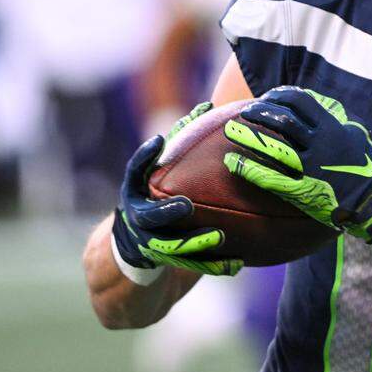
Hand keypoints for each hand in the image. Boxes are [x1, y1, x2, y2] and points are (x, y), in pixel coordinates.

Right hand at [113, 105, 242, 275]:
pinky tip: (237, 264)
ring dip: (193, 242)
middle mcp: (137, 217)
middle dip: (167, 211)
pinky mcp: (164, 263)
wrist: (134, 250)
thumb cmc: (159, 196)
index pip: (135, 171)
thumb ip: (181, 145)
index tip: (160, 141)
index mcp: (136, 190)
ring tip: (218, 237)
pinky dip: (213, 265)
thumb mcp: (163, 173)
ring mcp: (148, 243)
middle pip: (149, 216)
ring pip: (169, 247)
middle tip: (186, 206)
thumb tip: (210, 105)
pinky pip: (191, 267)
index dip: (144, 157)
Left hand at [222, 87, 371, 241]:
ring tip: (230, 129)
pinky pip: (270, 177)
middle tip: (245, 112)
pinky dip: (248, 168)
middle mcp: (320, 144)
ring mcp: (310, 168)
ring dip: (248, 136)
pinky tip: (232, 162)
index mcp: (332, 128)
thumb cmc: (364, 165)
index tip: (268, 96)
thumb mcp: (356, 134)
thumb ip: (336, 117)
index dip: (280, 95)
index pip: (301, 101)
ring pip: (273, 146)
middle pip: (283, 119)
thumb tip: (317, 101)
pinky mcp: (302, 189)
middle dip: (260, 111)